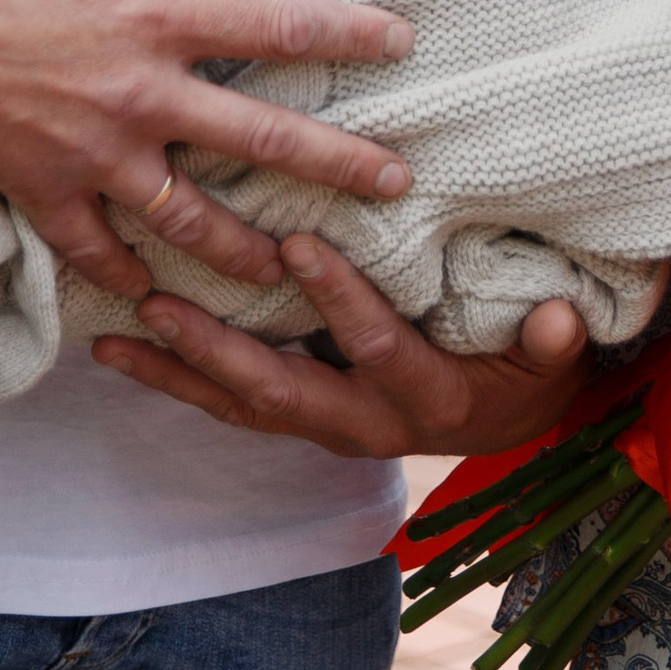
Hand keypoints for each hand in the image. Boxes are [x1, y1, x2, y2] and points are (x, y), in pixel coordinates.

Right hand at [0, 0, 414, 299]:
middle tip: (398, 186)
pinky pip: (96, 251)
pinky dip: (129, 281)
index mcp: (149, 14)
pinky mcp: (40, 192)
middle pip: (258, 140)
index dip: (346, 35)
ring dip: (248, 249)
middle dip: (337, 166)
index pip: (274, 29)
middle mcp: (134, 95)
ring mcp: (89, 154)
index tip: (401, 44)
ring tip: (294, 271)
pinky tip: (158, 306)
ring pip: (190, 218)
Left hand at [90, 230, 592, 455]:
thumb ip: (549, 341)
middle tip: (162, 301)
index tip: (301, 243)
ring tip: (113, 337)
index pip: (376, 347)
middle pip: (279, 390)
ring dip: (175, 371)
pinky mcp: (297, 418)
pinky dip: (176, 380)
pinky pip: (228, 405)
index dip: (341, 301)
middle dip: (216, 348)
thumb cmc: (523, 371)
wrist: (505, 423)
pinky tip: (122, 352)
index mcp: (424, 399)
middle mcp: (363, 423)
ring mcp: (323, 426)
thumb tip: (557, 319)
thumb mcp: (548, 359)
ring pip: (238, 403)